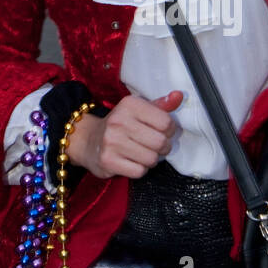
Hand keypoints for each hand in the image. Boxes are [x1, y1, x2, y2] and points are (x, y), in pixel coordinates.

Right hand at [66, 91, 182, 178]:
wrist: (88, 140)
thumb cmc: (120, 125)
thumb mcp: (138, 110)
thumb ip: (161, 105)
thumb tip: (179, 96)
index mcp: (130, 104)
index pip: (166, 122)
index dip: (170, 130)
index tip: (162, 131)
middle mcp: (119, 121)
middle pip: (160, 142)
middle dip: (163, 147)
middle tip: (155, 145)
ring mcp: (112, 142)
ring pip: (151, 159)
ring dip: (151, 159)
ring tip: (143, 153)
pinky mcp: (108, 161)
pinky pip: (139, 171)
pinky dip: (140, 169)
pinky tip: (132, 161)